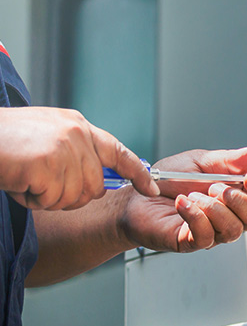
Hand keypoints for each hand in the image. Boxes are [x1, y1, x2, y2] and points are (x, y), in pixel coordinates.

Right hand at [0, 106, 158, 209]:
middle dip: (68, 195)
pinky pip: (51, 200)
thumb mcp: (46, 137)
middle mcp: (75, 133)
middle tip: (39, 182)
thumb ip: (75, 152)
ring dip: (47, 197)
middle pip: (94, 186)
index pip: (118, 152)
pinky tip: (18, 181)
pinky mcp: (47, 164)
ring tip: (25, 177)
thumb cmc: (4, 142)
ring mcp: (63, 147)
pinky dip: (32, 199)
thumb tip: (96, 179)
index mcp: (77, 125)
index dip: (138, 174)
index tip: (152, 190)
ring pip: (73, 197)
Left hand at [117, 145, 246, 252]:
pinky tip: (183, 202)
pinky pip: (207, 235)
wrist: (136, 196)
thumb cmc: (167, 181)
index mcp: (236, 196)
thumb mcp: (201, 162)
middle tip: (216, 186)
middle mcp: (229, 217)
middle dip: (239, 200)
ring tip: (193, 194)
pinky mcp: (193, 242)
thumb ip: (230, 159)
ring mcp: (213, 232)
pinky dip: (195, 215)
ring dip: (214, 207)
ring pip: (233, 229)